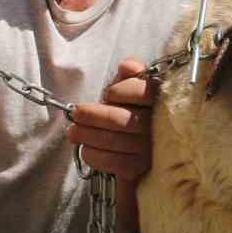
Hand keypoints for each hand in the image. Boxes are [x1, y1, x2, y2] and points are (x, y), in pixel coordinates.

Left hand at [66, 57, 155, 182]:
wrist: (140, 143)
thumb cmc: (132, 108)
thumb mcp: (130, 86)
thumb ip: (129, 74)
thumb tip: (127, 65)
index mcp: (158, 99)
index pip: (142, 92)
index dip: (121, 92)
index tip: (107, 94)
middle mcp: (158, 124)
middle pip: (122, 120)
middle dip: (92, 116)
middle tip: (75, 114)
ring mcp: (150, 147)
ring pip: (114, 141)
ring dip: (87, 136)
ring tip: (73, 132)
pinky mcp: (141, 167)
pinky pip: (115, 162)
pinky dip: (95, 156)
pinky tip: (86, 151)